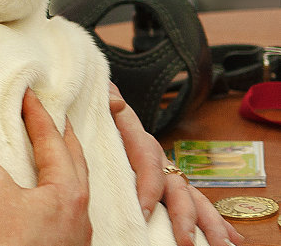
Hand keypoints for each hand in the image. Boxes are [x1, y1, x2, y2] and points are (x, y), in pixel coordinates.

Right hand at [0, 89, 90, 245]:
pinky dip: (54, 190)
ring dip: (62, 163)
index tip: (27, 94)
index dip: (38, 113)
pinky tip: (40, 198)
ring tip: (48, 151)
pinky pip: (63, 209)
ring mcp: (72, 234)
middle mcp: (77, 211)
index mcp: (68, 191)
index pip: (53, 140)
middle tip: (50, 115)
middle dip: (62, 135)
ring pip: (73, 187)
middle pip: (75, 161)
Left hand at [108, 83, 242, 245]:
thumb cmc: (103, 111)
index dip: (148, 188)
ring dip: (209, 224)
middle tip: (185, 242)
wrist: (110, 108)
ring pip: (193, 200)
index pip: (148, 165)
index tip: (143, 212)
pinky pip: (196, 204)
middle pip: (178, 189)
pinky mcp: (171, 185)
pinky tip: (230, 240)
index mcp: (141, 141)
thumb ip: (107, 100)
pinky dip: (214, 221)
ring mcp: (169, 173)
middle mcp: (161, 159)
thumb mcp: (102, 104)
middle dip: (184, 217)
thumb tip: (114, 103)